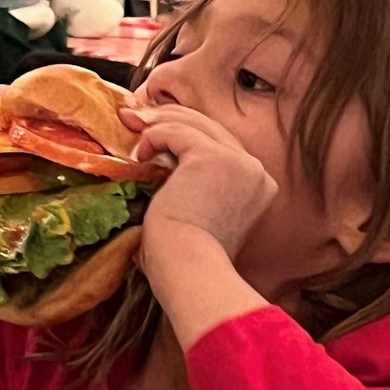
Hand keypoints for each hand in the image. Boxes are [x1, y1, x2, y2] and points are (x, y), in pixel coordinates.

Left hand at [122, 104, 276, 265]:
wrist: (190, 272)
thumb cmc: (186, 259)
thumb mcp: (200, 216)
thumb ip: (195, 187)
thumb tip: (160, 165)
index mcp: (258, 186)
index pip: (223, 146)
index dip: (189, 135)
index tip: (158, 134)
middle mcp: (255, 170)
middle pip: (211, 128)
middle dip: (171, 118)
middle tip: (136, 117)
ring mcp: (237, 162)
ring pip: (194, 123)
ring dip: (159, 122)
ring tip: (130, 126)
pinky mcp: (212, 157)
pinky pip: (177, 132)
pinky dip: (154, 137)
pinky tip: (139, 154)